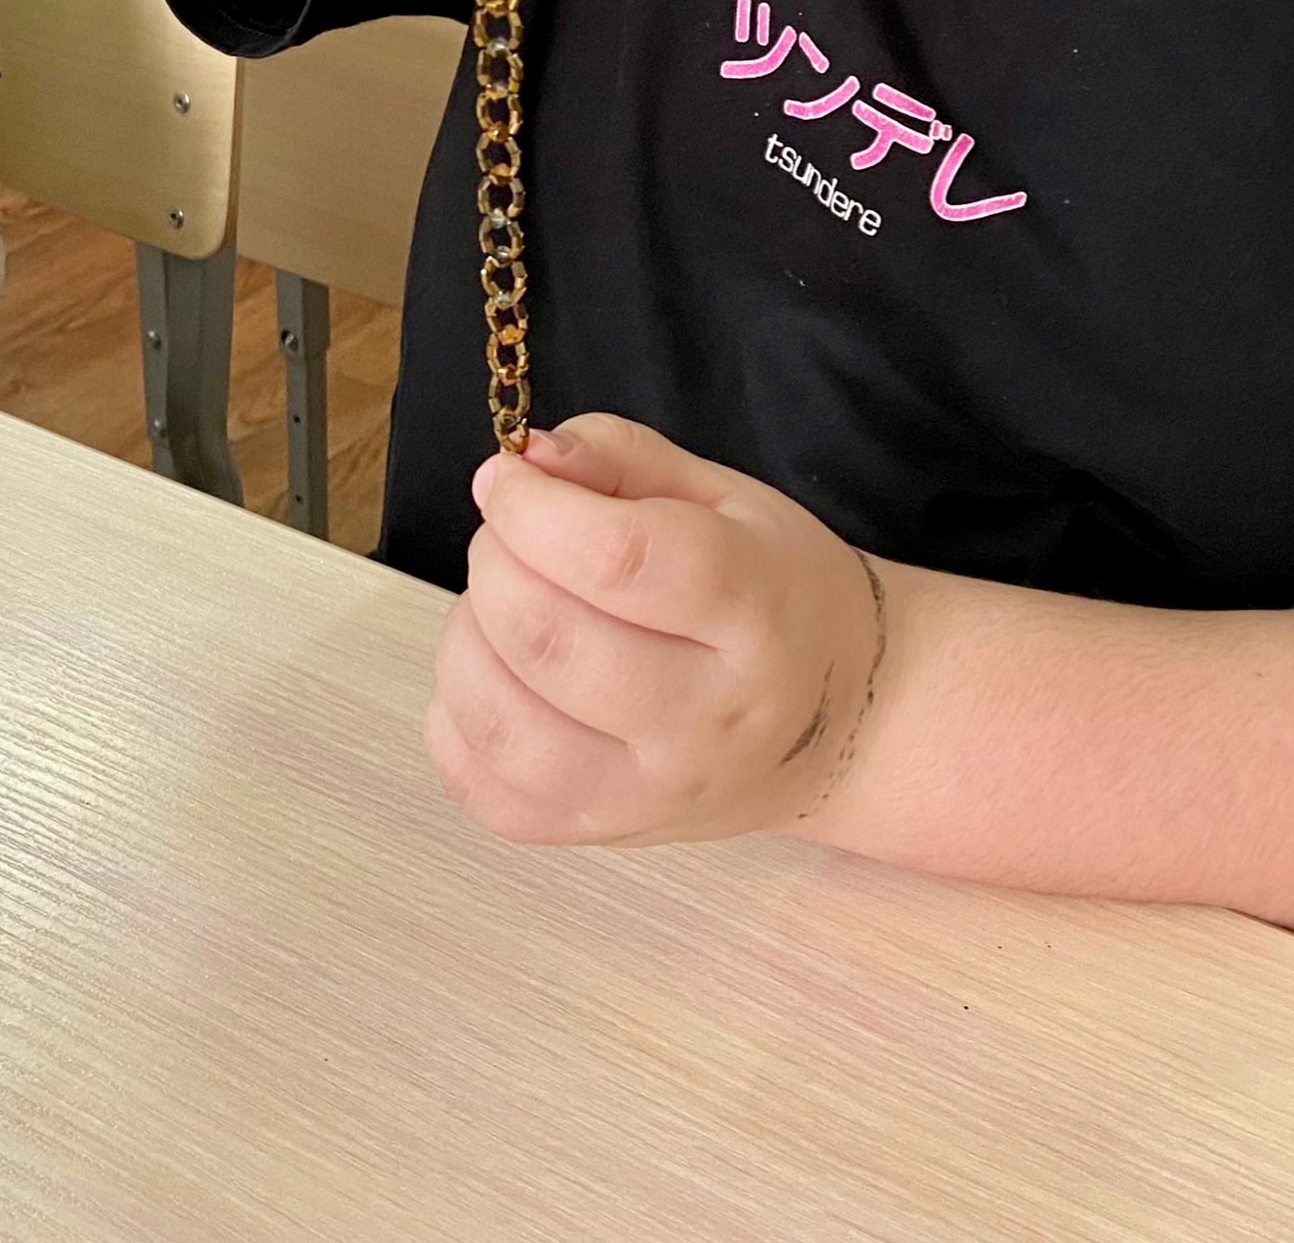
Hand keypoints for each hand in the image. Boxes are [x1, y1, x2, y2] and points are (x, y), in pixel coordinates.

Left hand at [426, 414, 890, 847]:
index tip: (512, 477)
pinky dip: (458, 716)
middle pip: (549, 639)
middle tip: (511, 534)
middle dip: (496, 560)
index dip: (537, 508)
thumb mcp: (731, 497)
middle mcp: (706, 718)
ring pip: (502, 721)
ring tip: (503, 602)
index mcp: (756, 612)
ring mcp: (650, 792)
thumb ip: (623, 459)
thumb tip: (525, 461)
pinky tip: (497, 671)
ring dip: (470, 636)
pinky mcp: (599, 835)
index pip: (621, 559)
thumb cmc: (778, 595)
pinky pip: (482, 788)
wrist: (836, 723)